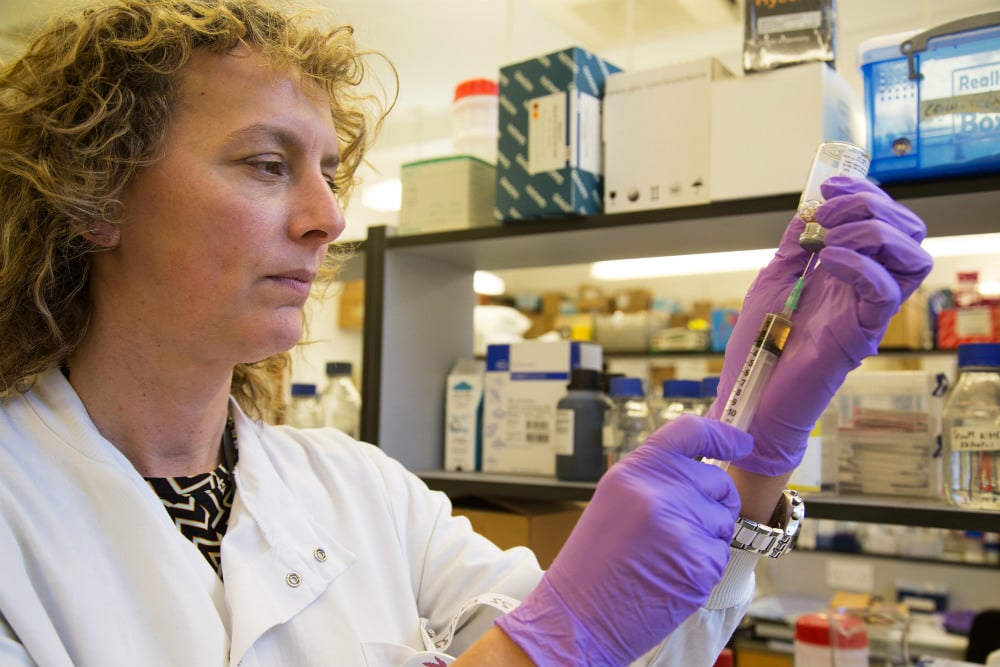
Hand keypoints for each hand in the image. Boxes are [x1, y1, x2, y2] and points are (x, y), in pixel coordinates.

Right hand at [495, 415, 753, 665]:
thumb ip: (655, 479)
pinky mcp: (699, 562)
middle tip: (680, 528)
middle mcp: (659, 491)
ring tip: (667, 555)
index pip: (691, 432)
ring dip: (708, 538)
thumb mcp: (615, 501)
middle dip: (713, 503)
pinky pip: (721, 554)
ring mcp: (682, 526)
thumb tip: (701, 469)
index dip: (724, 435)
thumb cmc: (595, 563)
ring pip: (725, 520)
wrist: (578, 617)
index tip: (742, 442)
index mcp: (635, 471)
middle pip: (719, 481)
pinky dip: (703, 567)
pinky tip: (672, 575)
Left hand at [706, 176, 932, 475]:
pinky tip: (829, 261)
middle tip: (828, 213)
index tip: (827, 185)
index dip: (863, 192)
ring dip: (872, 232)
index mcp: (847, 270)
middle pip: (907, 231)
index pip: (883, 220)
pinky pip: (886, 292)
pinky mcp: (863, 334)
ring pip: (912, 257)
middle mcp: (865, 287)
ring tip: (831, 239)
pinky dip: (861, 265)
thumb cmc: (759, 344)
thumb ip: (793, 246)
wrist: (750, 392)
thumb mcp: (772, 280)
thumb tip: (809, 210)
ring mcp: (867, 310)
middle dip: (872, 205)